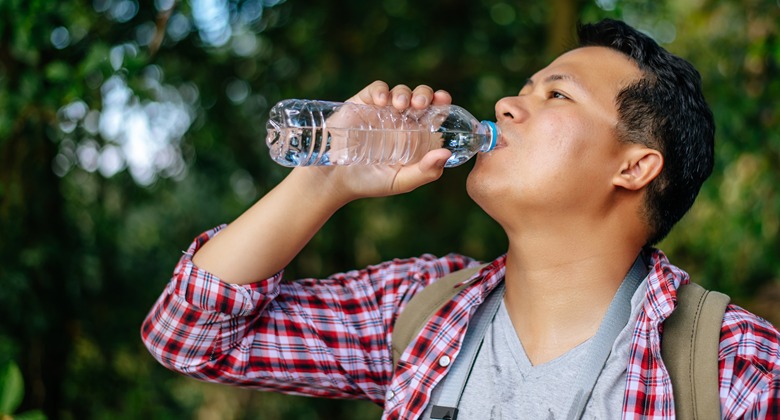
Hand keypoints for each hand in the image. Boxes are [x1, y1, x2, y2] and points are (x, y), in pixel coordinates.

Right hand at [300, 81, 455, 203]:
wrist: (336, 179)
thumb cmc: (371, 182)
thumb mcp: (401, 181)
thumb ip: (426, 171)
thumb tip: (446, 154)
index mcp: (415, 135)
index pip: (434, 113)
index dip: (442, 103)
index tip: (444, 100)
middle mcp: (401, 120)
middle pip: (420, 97)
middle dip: (425, 94)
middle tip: (421, 104)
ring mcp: (382, 110)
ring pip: (400, 91)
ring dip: (404, 94)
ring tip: (400, 105)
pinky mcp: (362, 104)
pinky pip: (376, 89)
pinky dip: (381, 91)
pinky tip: (382, 101)